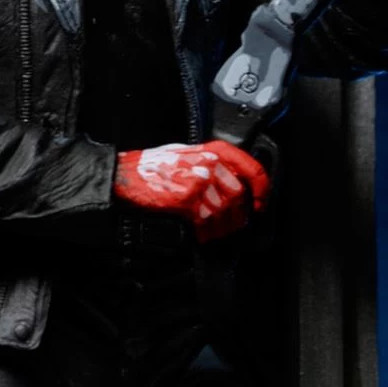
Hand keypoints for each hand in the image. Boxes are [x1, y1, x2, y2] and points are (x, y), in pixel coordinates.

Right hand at [114, 140, 270, 242]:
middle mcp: (209, 163)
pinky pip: (206, 221)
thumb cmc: (153, 167)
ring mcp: (199, 180)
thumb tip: (235, 183)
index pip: (251, 168)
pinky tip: (201, 235)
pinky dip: (206, 233)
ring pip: (225, 211)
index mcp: (213, 151)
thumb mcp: (188, 155)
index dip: (262, 190)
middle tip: (233, 227)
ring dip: (221, 228)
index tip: (260, 204)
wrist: (125, 175)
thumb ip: (213, 164)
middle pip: (239, 196)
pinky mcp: (187, 199)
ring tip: (215, 234)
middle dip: (238, 217)